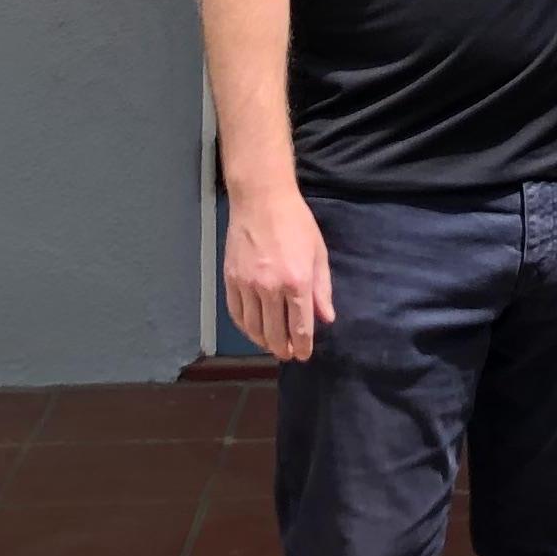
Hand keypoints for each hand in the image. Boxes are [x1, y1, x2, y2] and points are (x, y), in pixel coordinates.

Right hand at [226, 186, 336, 361]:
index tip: (303, 355)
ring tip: (271, 345)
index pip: (300, 327)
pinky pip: (236, 313)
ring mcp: (247, 285)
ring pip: (253, 327)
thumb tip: (326, 319)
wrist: (261, 200)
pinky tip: (253, 330)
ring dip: (263, 342)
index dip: (302, 346)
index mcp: (296, 282)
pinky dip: (244, 327)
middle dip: (283, 348)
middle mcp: (270, 288)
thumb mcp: (318, 253)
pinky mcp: (231, 280)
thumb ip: (321, 289)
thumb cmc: (296, 223)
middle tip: (287, 354)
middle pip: (274, 333)